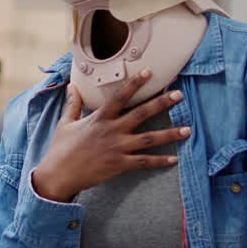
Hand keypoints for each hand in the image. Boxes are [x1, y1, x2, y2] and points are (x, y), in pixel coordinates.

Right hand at [32, 70, 189, 202]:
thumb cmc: (60, 148)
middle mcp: (112, 131)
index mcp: (99, 118)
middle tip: (178, 94)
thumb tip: (72, 86)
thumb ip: (73, 104)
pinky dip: (160, 161)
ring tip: (187, 129)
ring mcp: (117, 148)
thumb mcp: (64, 123)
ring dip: (169, 134)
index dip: (135, 83)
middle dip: (161, 103)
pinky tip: (174, 159)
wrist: (59, 174)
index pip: (120, 96)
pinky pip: (144, 162)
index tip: (149, 72)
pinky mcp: (120, 165)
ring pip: (149, 139)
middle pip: (141, 114)